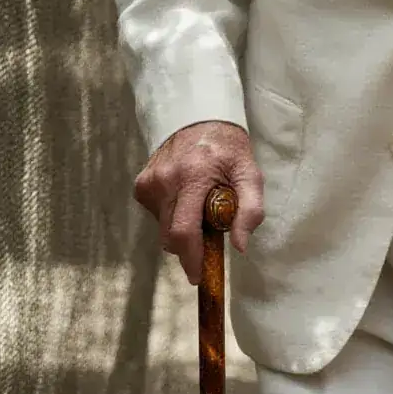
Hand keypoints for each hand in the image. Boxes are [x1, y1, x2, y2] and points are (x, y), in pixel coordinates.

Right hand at [134, 120, 264, 284]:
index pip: (183, 230)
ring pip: (162, 227)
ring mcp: (150, 181)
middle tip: (207, 237)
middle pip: (170, 235)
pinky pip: (156, 215)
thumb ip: (251, 210)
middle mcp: (166, 179)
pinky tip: (184, 198)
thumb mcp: (251, 174)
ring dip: (181, 228)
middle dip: (188, 247)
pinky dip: (171, 215)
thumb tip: (240, 246)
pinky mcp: (141, 184)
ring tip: (199, 208)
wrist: (199, 117)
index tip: (198, 276)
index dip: (190, 258)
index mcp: (194, 176)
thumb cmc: (229, 150)